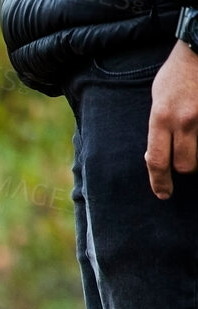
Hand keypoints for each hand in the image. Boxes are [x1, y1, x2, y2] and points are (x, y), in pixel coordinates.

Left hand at [147, 42, 197, 198]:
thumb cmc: (176, 75)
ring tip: (192, 145)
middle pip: (186, 164)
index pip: (158, 161)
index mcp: (162, 117)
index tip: (163, 194)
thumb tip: (155, 156)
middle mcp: (184, 120)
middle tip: (182, 165)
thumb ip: (158, 129)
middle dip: (184, 169)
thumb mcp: (157, 101)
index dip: (159, 183)